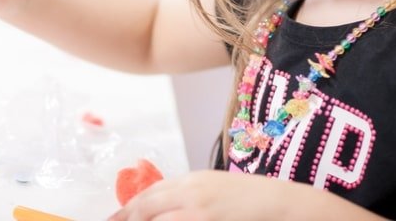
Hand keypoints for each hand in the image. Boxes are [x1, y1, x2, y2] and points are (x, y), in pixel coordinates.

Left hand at [108, 170, 297, 220]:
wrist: (279, 203)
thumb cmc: (250, 199)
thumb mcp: (215, 188)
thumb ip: (189, 194)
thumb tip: (163, 207)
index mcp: (192, 179)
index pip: (151, 192)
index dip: (129, 207)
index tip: (116, 218)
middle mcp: (191, 190)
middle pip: (147, 205)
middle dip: (127, 218)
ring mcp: (198, 207)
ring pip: (157, 218)